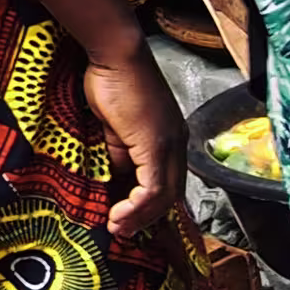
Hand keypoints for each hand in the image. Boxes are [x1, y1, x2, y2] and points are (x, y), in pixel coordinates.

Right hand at [81, 45, 182, 238]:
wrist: (116, 58)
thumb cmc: (112, 84)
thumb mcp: (116, 129)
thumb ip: (121, 154)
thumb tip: (117, 179)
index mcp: (171, 139)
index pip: (168, 182)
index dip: (150, 206)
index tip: (128, 219)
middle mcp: (177, 144)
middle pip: (171, 194)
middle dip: (147, 218)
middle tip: (123, 232)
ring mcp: (170, 144)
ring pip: (165, 194)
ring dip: (140, 216)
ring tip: (118, 228)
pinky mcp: (156, 144)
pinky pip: (152, 186)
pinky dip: (136, 205)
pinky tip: (119, 214)